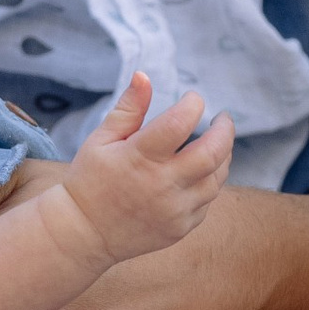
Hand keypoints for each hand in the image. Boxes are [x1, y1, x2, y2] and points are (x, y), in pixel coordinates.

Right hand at [58, 76, 233, 269]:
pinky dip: (210, 182)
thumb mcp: (101, 139)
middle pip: (212, 152)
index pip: (180, 122)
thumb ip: (128, 109)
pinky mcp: (180, 228)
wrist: (83, 234)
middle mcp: (162, 185)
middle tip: (223, 118)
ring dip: (223, 156)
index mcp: (139, 157)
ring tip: (217, 143)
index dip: (193, 104)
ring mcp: (174, 210)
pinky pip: (207, 202)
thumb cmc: (90, 179)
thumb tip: (144, 75)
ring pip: (216, 179)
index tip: (192, 99)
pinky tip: (202, 171)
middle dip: (225, 130)